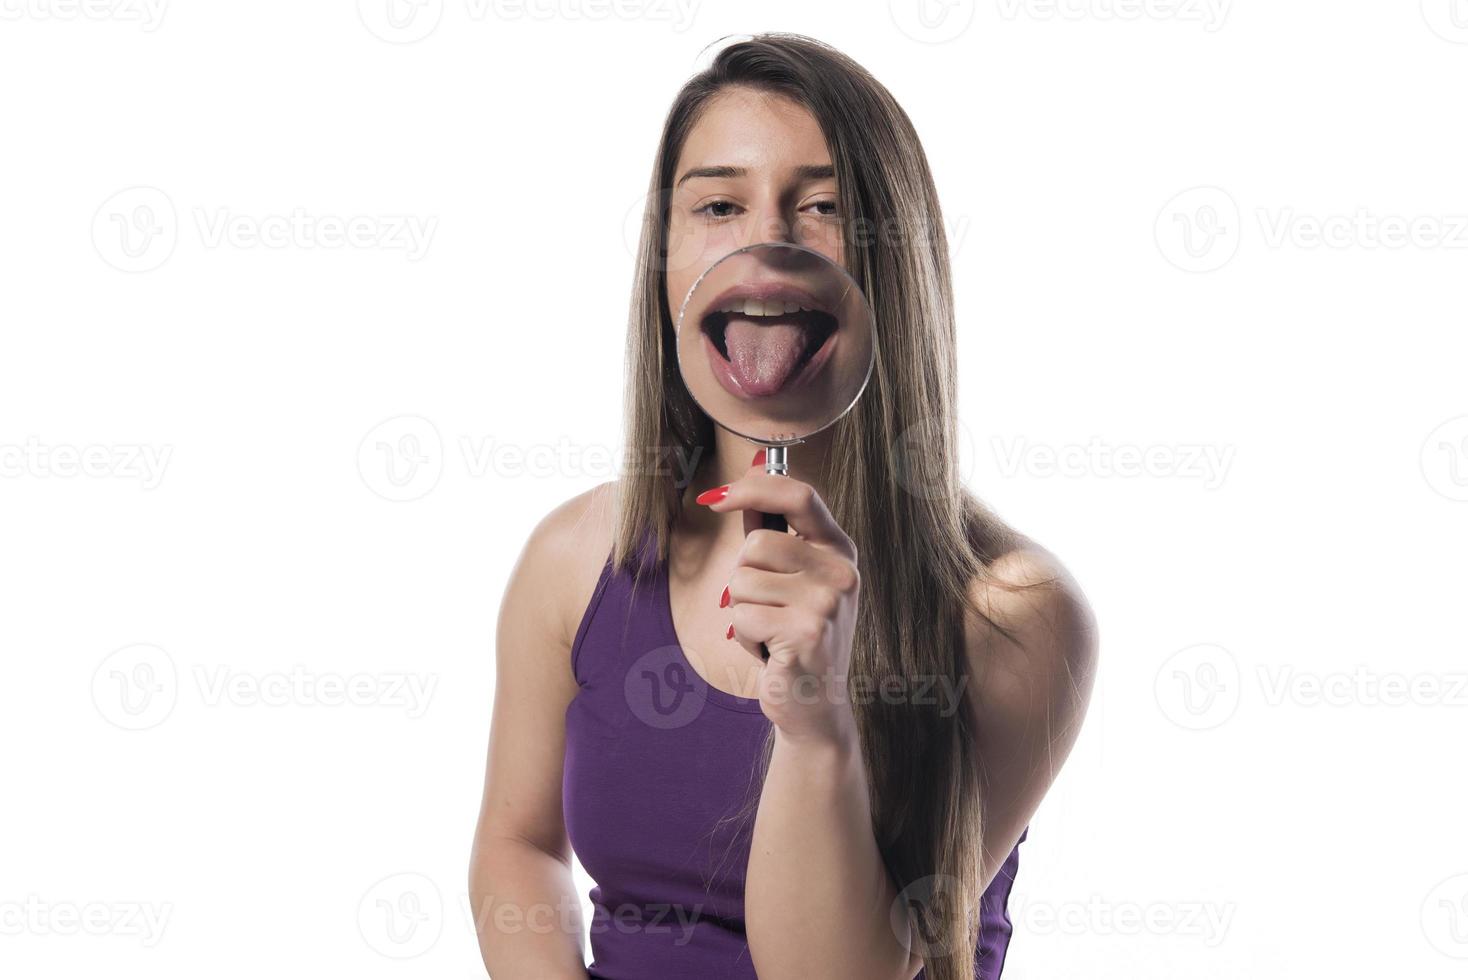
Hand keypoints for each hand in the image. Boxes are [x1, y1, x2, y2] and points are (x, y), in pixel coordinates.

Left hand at [696, 459, 860, 745]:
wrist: (816, 705)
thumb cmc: (795, 637)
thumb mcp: (791, 582)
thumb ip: (770, 536)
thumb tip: (738, 492)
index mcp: (839, 549)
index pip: (799, 496)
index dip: (754, 488)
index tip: (715, 498)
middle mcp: (840, 571)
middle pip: (756, 545)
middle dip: (743, 577)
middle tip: (767, 608)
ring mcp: (827, 602)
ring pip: (744, 581)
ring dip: (743, 611)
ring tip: (771, 632)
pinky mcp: (807, 632)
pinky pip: (744, 616)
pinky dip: (744, 637)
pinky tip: (770, 651)